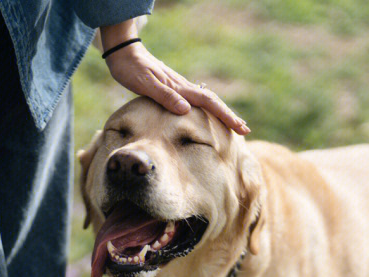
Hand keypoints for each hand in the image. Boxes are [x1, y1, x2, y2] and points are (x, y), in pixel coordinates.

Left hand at [100, 21, 248, 135]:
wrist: (124, 53)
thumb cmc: (131, 69)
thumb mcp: (145, 84)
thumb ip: (165, 96)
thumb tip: (186, 110)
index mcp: (179, 88)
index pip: (209, 102)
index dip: (226, 115)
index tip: (240, 127)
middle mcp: (183, 87)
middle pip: (212, 102)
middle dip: (228, 116)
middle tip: (244, 130)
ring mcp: (178, 87)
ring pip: (205, 101)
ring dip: (220, 113)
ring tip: (232, 124)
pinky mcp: (172, 88)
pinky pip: (195, 101)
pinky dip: (206, 109)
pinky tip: (205, 115)